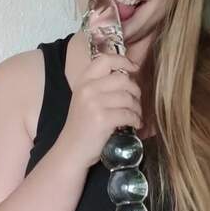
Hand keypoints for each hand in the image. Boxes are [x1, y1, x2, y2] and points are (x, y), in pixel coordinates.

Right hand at [56, 53, 141, 167]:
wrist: (71, 150)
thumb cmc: (83, 126)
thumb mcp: (86, 99)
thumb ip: (101, 85)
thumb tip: (129, 75)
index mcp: (83, 81)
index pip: (105, 60)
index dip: (123, 61)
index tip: (134, 68)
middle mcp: (87, 89)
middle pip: (123, 79)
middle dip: (135, 90)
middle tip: (136, 101)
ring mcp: (94, 104)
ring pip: (128, 98)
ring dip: (137, 108)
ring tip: (136, 115)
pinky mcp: (102, 119)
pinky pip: (128, 114)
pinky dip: (135, 120)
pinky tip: (135, 124)